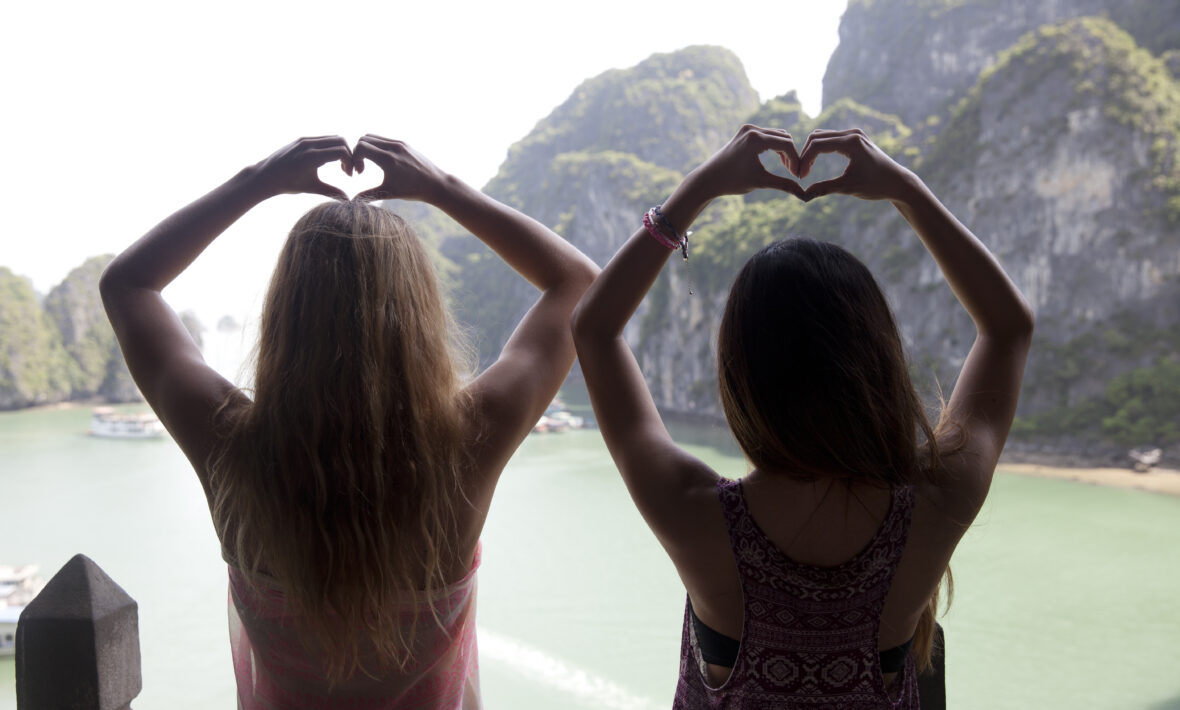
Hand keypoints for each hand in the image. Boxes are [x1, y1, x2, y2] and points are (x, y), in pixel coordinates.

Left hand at [252, 136, 353, 200]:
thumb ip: (332, 191)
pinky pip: (322, 138)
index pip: (341, 151)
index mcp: (312, 157)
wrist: (266, 176)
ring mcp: (304, 140)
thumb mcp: (312, 188)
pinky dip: (331, 147)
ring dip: (340, 150)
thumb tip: (349, 200)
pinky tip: (328, 161)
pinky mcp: (301, 139)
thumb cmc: (288, 184)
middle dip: (348, 154)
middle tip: (347, 170)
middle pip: (340, 140)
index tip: (349, 175)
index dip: (350, 162)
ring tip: (340, 166)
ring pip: (332, 138)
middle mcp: (309, 144)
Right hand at [352, 135, 447, 201]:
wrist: (437, 184)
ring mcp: (400, 143)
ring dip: (366, 149)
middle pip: (364, 139)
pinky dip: (376, 147)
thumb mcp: (389, 193)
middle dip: (357, 153)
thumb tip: (351, 202)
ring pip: (373, 137)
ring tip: (368, 166)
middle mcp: (394, 147)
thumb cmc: (413, 191)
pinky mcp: (404, 143)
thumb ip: (369, 195)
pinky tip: (380, 162)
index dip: (354, 159)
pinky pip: (384, 139)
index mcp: (388, 158)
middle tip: (361, 170)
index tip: (358, 174)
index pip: (360, 147)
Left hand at [691, 124, 805, 200]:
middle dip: (791, 155)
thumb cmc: (732, 181)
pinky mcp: (745, 132)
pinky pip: (768, 136)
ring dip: (784, 150)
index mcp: (755, 139)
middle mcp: (752, 129)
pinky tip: (779, 161)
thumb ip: (783, 185)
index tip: (798, 175)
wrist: (708, 178)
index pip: (786, 144)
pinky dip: (775, 146)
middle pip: (784, 138)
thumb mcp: (760, 182)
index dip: (796, 160)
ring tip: (788, 169)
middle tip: (794, 173)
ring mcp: (748, 129)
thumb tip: (804, 194)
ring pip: (777, 135)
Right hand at [798, 129, 914, 201]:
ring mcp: (854, 134)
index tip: (800, 176)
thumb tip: (804, 195)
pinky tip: (814, 164)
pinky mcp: (854, 138)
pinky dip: (819, 149)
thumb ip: (825, 188)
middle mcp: (852, 134)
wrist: (897, 182)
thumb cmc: (876, 186)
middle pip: (817, 137)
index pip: (818, 145)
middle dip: (805, 154)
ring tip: (806, 170)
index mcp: (852, 143)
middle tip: (800, 174)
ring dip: (811, 151)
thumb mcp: (849, 188)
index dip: (804, 160)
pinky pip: (830, 139)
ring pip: (822, 136)